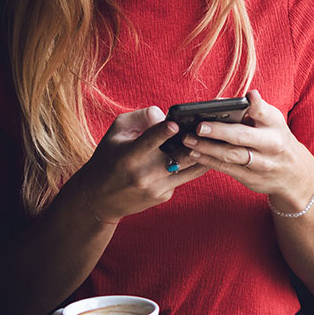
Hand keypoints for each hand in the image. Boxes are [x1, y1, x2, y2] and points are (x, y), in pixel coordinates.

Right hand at [77, 106, 207, 221]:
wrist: (99, 199)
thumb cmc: (108, 157)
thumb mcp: (116, 132)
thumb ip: (140, 117)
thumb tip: (164, 115)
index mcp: (129, 156)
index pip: (149, 141)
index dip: (163, 132)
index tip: (175, 123)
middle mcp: (144, 174)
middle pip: (180, 157)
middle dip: (196, 143)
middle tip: (208, 129)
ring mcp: (156, 188)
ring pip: (190, 169)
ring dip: (203, 154)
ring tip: (214, 140)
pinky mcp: (164, 196)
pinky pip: (182, 177)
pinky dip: (189, 165)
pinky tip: (197, 154)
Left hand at [182, 90, 313, 210]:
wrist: (294, 173)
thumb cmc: (275, 138)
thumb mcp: (271, 121)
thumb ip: (250, 110)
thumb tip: (218, 101)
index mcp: (274, 124)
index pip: (265, 112)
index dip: (257, 104)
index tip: (250, 95)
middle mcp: (271, 144)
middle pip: (242, 136)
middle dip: (219, 131)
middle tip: (199, 126)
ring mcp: (262, 163)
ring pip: (231, 155)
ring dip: (207, 148)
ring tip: (189, 140)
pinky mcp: (252, 179)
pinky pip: (227, 169)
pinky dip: (209, 161)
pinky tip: (195, 154)